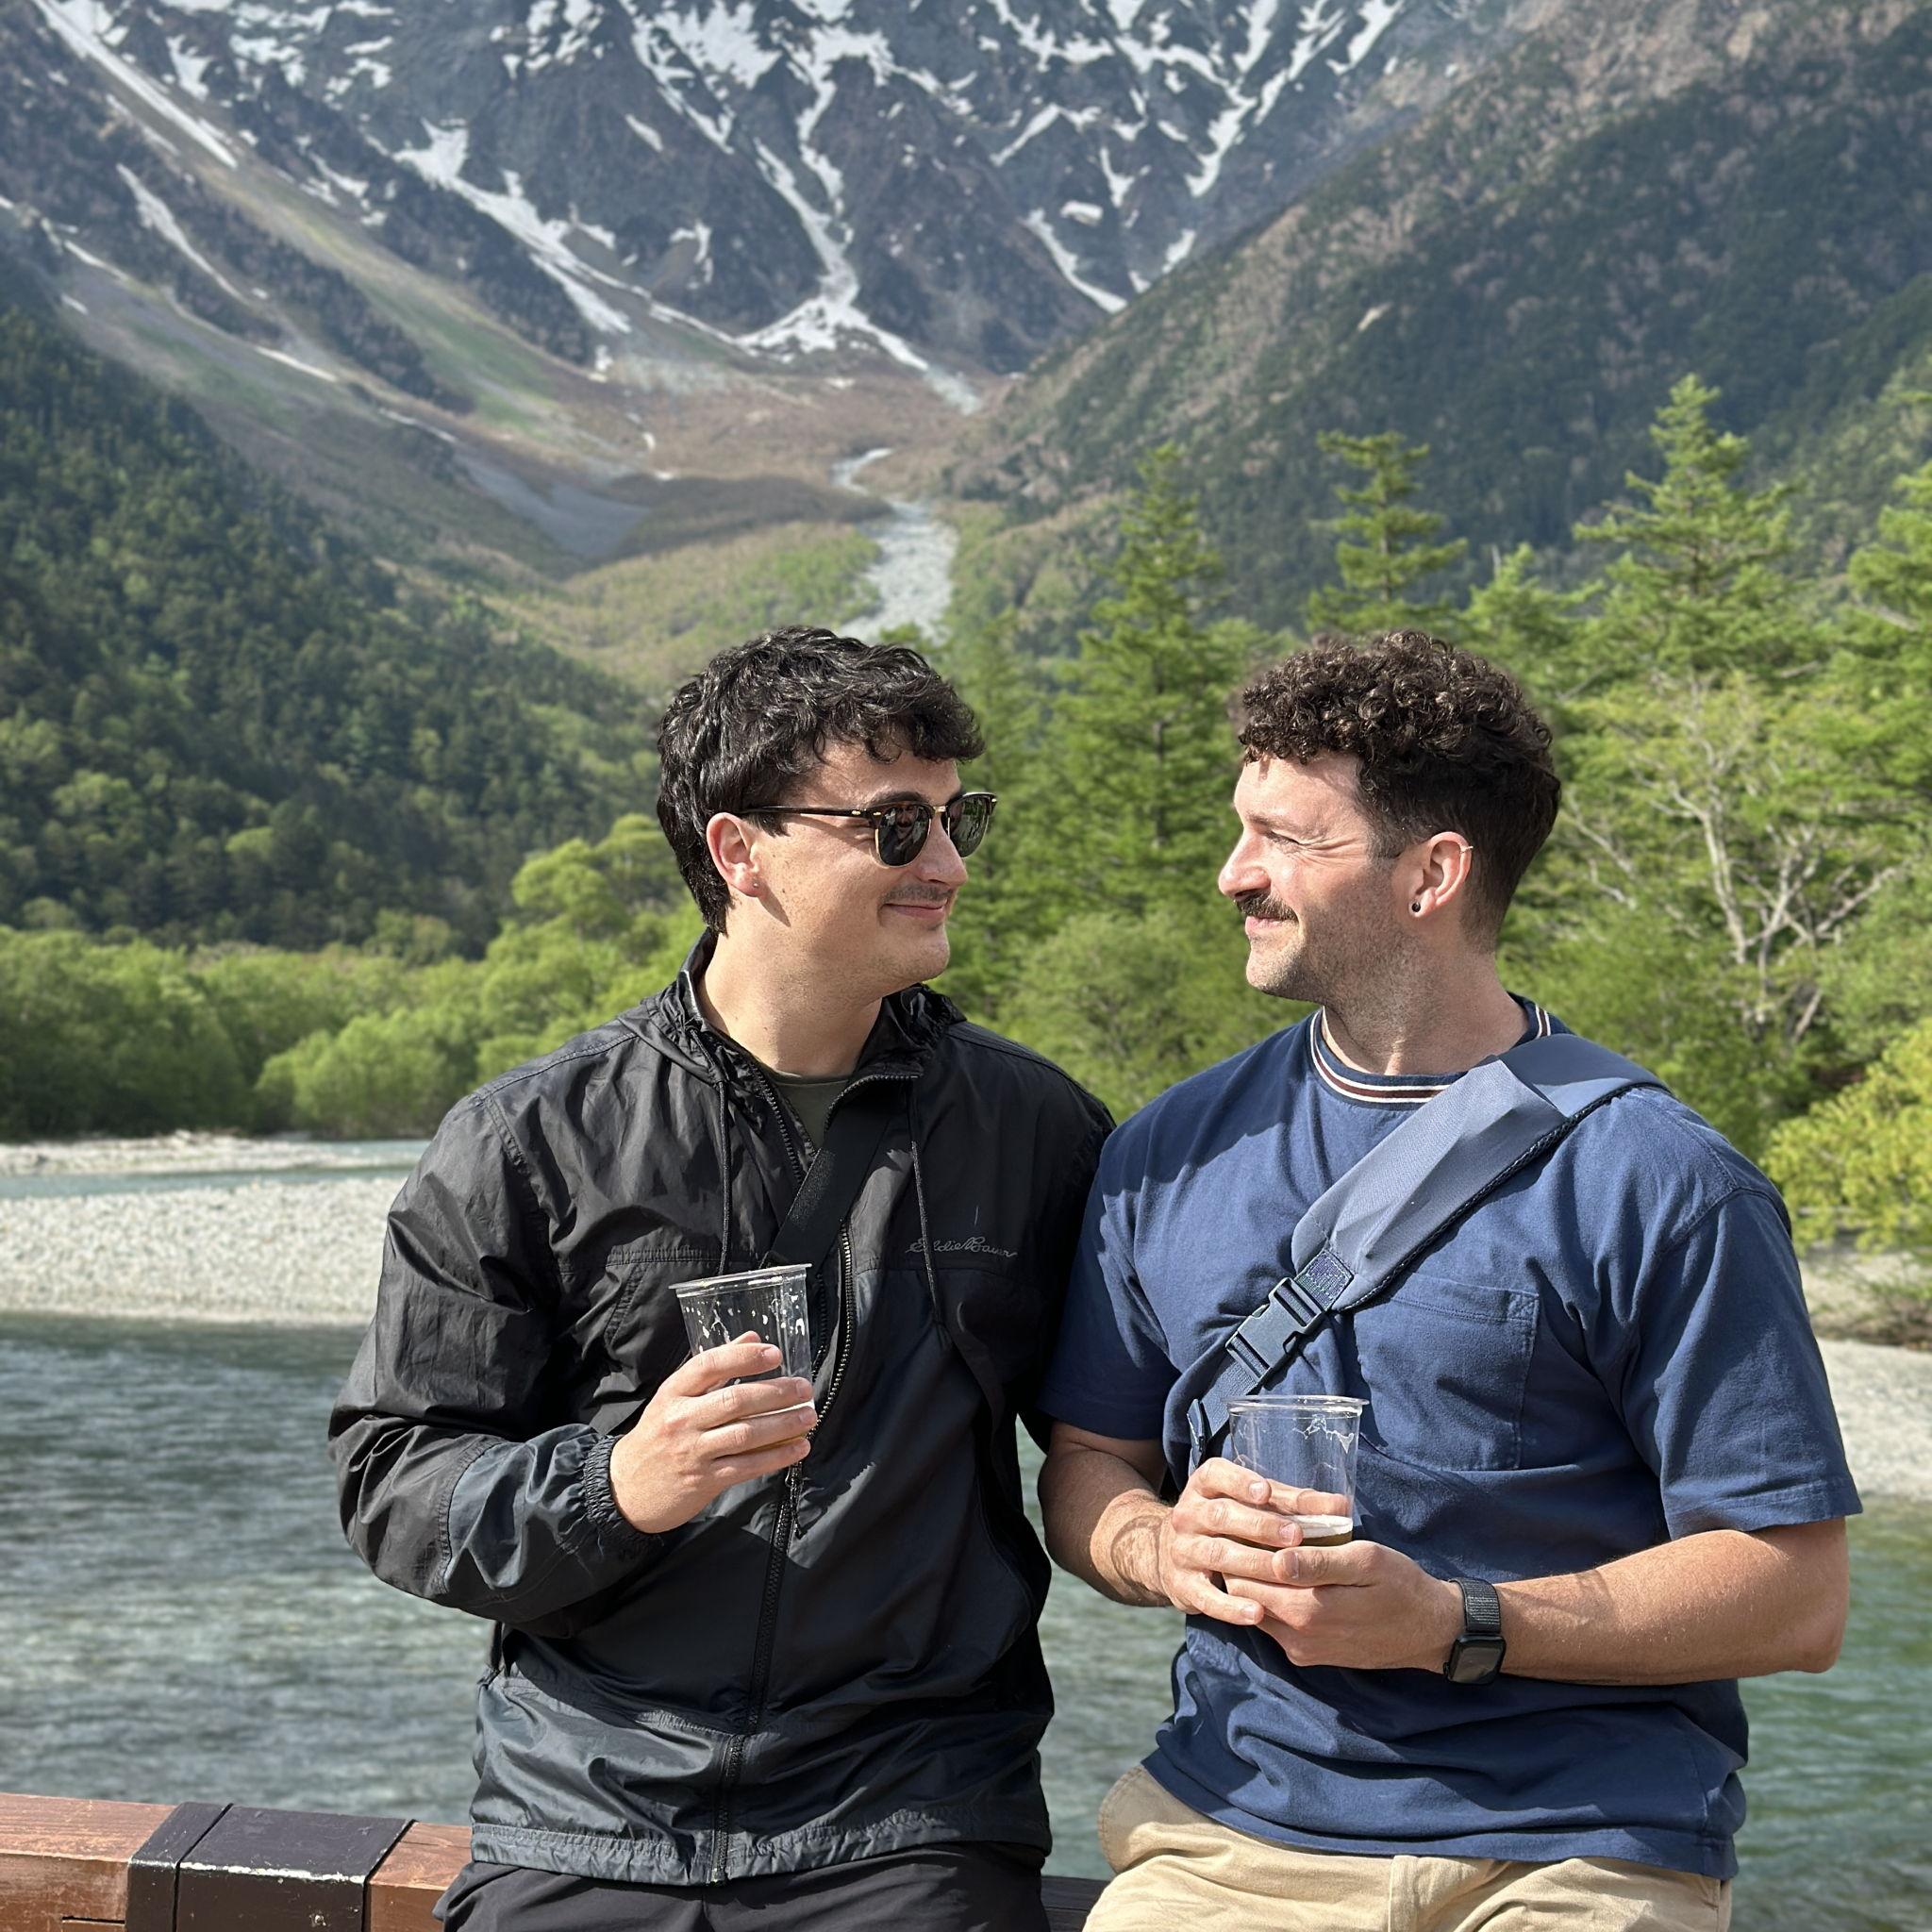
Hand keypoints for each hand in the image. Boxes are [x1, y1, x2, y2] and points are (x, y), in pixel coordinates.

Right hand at [608, 1335, 815, 1535]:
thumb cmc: (658, 1436)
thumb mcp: (675, 1397)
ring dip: (783, 1425)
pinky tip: (798, 1448)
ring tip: (807, 1416)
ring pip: (745, 1434)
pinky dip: (777, 1456)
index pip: (709, 1365)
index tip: (775, 1354)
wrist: (626, 1489)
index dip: (744, 1357)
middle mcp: (681, 1419)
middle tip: (803, 1388)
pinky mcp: (704, 1480)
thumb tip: (753, 1338)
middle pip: (735, 1400)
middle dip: (776, 1393)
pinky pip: (747, 1466)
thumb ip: (714, 1368)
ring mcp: (692, 1451)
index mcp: (673, 1392)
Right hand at [1155, 1457, 1312, 1629]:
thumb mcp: (1247, 1503)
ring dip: (1252, 1563)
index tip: (1266, 1492)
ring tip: (1283, 1571)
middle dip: (1259, 1525)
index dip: (1240, 1482)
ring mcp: (1183, 1551)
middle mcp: (1188, 1515)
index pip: (1217, 1476)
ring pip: (1217, 1555)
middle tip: (1294, 1534)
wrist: (1168, 1553)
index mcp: (1204, 1487)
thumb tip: (1340, 1505)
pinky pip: (1207, 1597)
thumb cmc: (1227, 1522)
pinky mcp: (1184, 1585)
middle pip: (1221, 1516)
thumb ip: (1290, 1502)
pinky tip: (1258, 1613)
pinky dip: (1231, 1607)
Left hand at [1225, 1536, 1463, 1671]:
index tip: (1244, 1520)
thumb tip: (1276, 1559)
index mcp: (1307, 1611)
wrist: (1430, 1631)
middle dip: (1242, 1562)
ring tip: (1268, 1547)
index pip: (1244, 1579)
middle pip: (1243, 1595)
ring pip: (1255, 1610)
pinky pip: (1274, 1624)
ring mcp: (1301, 1650)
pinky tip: (1287, 1575)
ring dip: (1255, 1581)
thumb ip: (1320, 1563)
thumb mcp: (1368, 1562)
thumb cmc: (1402, 1585)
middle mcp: (1296, 1637)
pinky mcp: (1307, 1655)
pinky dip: (1271, 1598)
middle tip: (1250, 1528)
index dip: (1239, 1547)